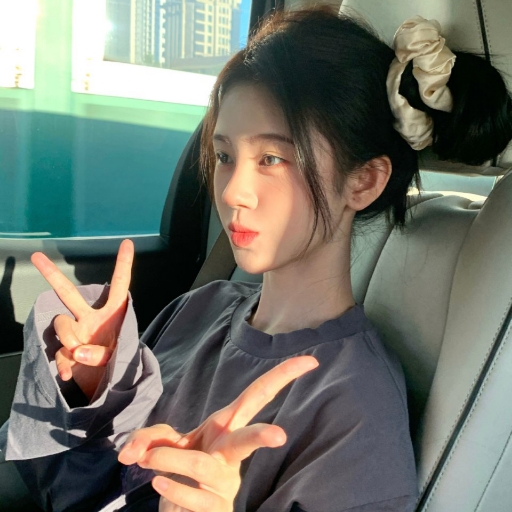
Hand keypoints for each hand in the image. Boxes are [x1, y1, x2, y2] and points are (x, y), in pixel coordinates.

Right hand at [31, 239, 133, 398]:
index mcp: (114, 313)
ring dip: (70, 339)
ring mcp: (75, 333)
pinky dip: (63, 363)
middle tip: (36, 257)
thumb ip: (100, 354)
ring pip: (61, 323)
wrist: (108, 386)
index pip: (119, 284)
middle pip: (69, 293)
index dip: (123, 264)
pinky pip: (58, 352)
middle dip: (52, 274)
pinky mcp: (65, 350)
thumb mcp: (119, 357)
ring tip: (82, 354)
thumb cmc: (119, 363)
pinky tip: (68, 373)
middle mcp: (91, 318)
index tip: (128, 243)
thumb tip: (76, 352)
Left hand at [118, 356, 318, 511]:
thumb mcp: (170, 443)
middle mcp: (231, 452)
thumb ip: (151, 437)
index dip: (283, 376)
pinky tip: (159, 481)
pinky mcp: (214, 508)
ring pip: (203, 466)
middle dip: (261, 436)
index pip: (258, 395)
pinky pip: (189, 495)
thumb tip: (131, 452)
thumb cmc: (185, 465)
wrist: (186, 507)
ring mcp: (226, 482)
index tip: (310, 361)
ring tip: (147, 459)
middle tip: (279, 437)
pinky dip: (170, 487)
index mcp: (227, 426)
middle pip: (248, 439)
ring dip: (170, 459)